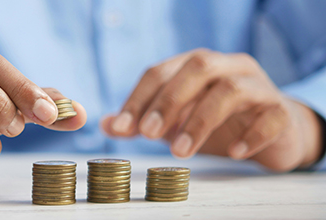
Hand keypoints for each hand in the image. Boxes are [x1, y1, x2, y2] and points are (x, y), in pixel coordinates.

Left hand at [102, 49, 321, 171]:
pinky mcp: (281, 110)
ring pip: (231, 90)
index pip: (161, 71)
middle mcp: (228, 67)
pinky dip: (251, 135)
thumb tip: (106, 125)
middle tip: (148, 134)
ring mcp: (258, 86)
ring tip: (181, 152)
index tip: (122, 127)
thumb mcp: (176, 121)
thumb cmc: (218, 122)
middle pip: (197, 68)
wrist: (273, 131)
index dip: (138, 98)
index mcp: (197, 65)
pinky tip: (233, 153)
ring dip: (200, 121)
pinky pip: (270, 116)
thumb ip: (143, 121)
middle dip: (168, 101)